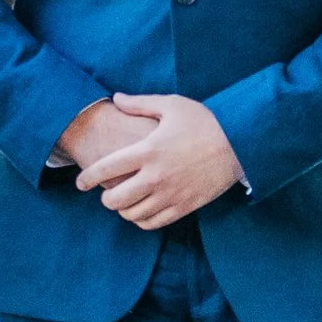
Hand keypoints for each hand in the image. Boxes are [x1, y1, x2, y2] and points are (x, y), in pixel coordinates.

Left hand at [73, 92, 244, 231]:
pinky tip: (141, 211)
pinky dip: (141, 220)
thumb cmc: (205, 121)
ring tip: (124, 201)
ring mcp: (170, 195)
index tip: (80, 182)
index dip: (87, 178)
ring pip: (132, 215)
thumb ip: (140, 104)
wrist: (241, 145)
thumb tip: (116, 99)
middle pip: (115, 199)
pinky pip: (154, 223)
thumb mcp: (172, 105)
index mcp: (148, 150)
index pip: (106, 170)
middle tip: (105, 192)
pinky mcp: (184, 207)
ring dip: (123, 210)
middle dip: (105, 197)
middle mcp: (156, 177)